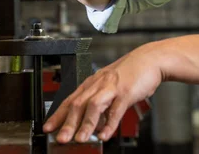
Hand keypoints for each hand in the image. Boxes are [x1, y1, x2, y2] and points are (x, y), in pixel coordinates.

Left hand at [43, 44, 162, 142]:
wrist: (150, 60)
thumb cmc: (131, 73)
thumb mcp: (110, 86)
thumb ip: (101, 105)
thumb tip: (93, 124)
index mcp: (93, 83)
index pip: (70, 100)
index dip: (58, 115)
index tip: (48, 128)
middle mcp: (99, 84)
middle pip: (78, 103)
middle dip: (68, 123)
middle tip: (61, 138)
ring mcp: (112, 87)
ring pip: (94, 105)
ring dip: (85, 124)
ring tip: (80, 139)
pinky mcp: (126, 92)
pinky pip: (115, 109)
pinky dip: (109, 124)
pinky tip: (105, 135)